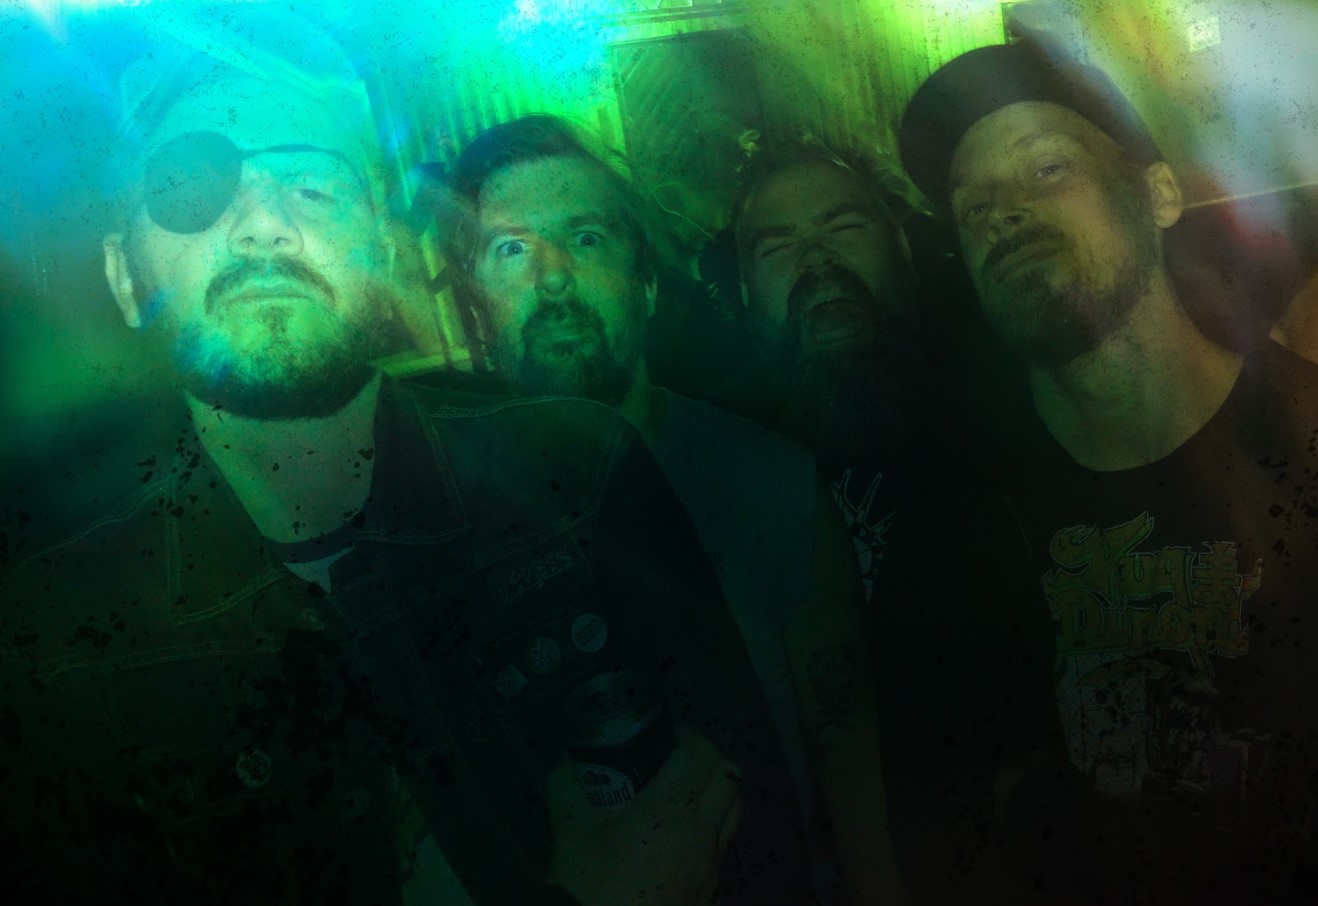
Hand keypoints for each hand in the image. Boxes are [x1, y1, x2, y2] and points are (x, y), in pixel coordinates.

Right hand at [546, 725, 742, 905]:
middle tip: (680, 759)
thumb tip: (569, 758)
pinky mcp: (712, 889)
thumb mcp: (568, 829)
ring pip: (736, 810)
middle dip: (708, 759)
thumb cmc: (586, 883)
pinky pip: (724, 845)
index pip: (703, 754)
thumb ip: (568, 784)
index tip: (669, 736)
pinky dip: (712, 829)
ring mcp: (711, 864)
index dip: (690, 736)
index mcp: (668, 811)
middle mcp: (700, 833)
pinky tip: (680, 836)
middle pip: (730, 776)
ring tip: (687, 794)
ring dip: (718, 792)